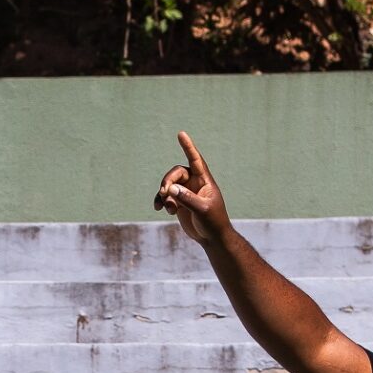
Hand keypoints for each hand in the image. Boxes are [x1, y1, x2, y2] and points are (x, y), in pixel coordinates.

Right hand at [153, 131, 229, 246]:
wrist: (212, 238)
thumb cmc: (213, 222)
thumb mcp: (202, 210)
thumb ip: (187, 198)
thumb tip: (171, 189)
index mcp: (204, 180)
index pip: (195, 160)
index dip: (188, 147)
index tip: (181, 134)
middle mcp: (194, 183)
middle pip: (176, 173)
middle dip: (168, 181)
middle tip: (164, 193)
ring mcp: (186, 192)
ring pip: (169, 185)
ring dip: (163, 194)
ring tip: (165, 207)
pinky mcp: (179, 202)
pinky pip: (165, 197)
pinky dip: (161, 201)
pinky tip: (160, 209)